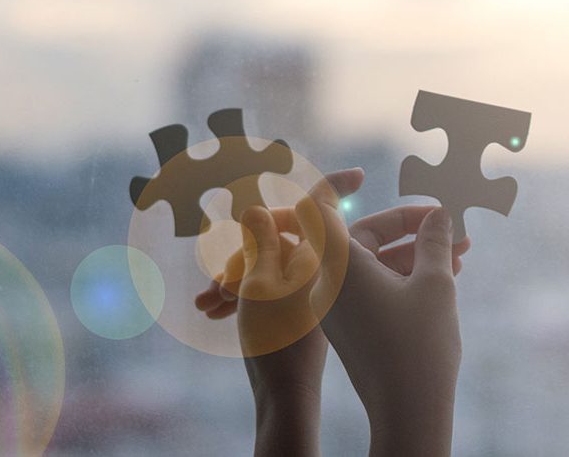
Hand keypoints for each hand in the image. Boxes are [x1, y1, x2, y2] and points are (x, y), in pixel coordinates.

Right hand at [195, 207, 325, 456]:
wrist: (289, 395)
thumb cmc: (277, 336)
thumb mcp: (259, 279)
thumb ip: (259, 239)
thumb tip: (256, 206)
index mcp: (329, 255)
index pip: (329, 208)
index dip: (337, 185)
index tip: (359, 174)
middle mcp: (328, 272)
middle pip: (286, 241)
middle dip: (245, 253)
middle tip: (218, 279)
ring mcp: (316, 293)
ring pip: (275, 269)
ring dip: (238, 278)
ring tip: (208, 301)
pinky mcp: (305, 313)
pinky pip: (278, 290)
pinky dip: (250, 294)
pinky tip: (218, 311)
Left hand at [296, 169, 461, 456]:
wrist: (409, 414)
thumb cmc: (419, 347)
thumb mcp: (434, 282)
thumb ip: (433, 239)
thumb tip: (439, 214)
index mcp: (338, 265)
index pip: (320, 209)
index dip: (336, 184)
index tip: (362, 175)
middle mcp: (329, 284)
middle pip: (360, 235)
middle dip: (409, 226)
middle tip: (452, 222)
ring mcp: (338, 308)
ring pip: (373, 264)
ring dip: (414, 253)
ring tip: (462, 252)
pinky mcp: (351, 327)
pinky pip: (373, 287)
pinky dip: (403, 277)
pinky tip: (445, 275)